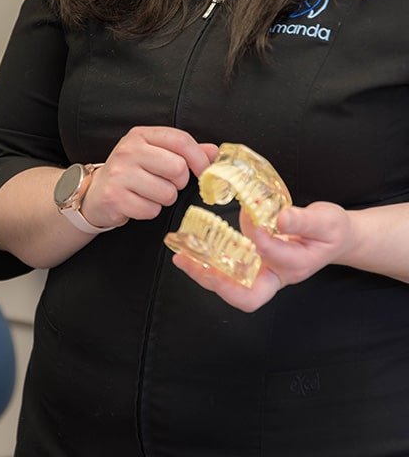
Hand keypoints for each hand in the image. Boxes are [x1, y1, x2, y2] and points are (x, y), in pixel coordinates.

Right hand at [80, 126, 216, 228]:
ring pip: (167, 193)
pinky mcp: (115, 196)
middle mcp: (128, 150)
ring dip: (164, 199)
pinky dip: (149, 211)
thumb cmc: (130, 172)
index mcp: (141, 135)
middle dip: (179, 182)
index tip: (206, 171)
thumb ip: (184, 151)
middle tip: (167, 183)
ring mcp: (120, 173)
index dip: (199, 158)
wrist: (96, 192)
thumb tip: (214, 152)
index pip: (180, 140)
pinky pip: (151, 210)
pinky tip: (137, 203)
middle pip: (178, 168)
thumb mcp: (154, 154)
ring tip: (149, 193)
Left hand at [172, 201, 352, 311]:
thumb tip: (280, 218)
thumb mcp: (326, 221)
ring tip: (182, 258)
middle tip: (197, 266)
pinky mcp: (250, 261)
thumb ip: (304, 220)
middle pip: (247, 296)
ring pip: (230, 287)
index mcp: (298, 264)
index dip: (265, 244)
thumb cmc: (331, 231)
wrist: (333, 238)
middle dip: (220, 285)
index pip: (276, 259)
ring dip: (204, 274)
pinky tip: (189, 247)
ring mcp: (261, 271)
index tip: (256, 227)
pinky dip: (205, 260)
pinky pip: (225, 268)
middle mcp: (275, 275)